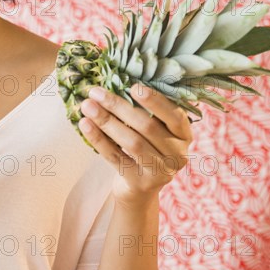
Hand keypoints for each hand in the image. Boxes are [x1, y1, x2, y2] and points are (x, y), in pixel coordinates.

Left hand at [78, 83, 192, 207]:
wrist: (140, 188)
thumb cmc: (146, 148)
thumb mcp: (155, 131)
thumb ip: (145, 111)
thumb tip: (116, 80)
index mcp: (184, 136)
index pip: (174, 116)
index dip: (155, 101)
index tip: (133, 86)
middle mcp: (178, 155)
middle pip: (147, 127)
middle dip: (119, 106)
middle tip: (96, 92)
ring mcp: (160, 172)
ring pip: (131, 142)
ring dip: (107, 121)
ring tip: (87, 106)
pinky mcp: (139, 183)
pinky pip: (115, 157)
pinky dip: (98, 139)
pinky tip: (85, 125)